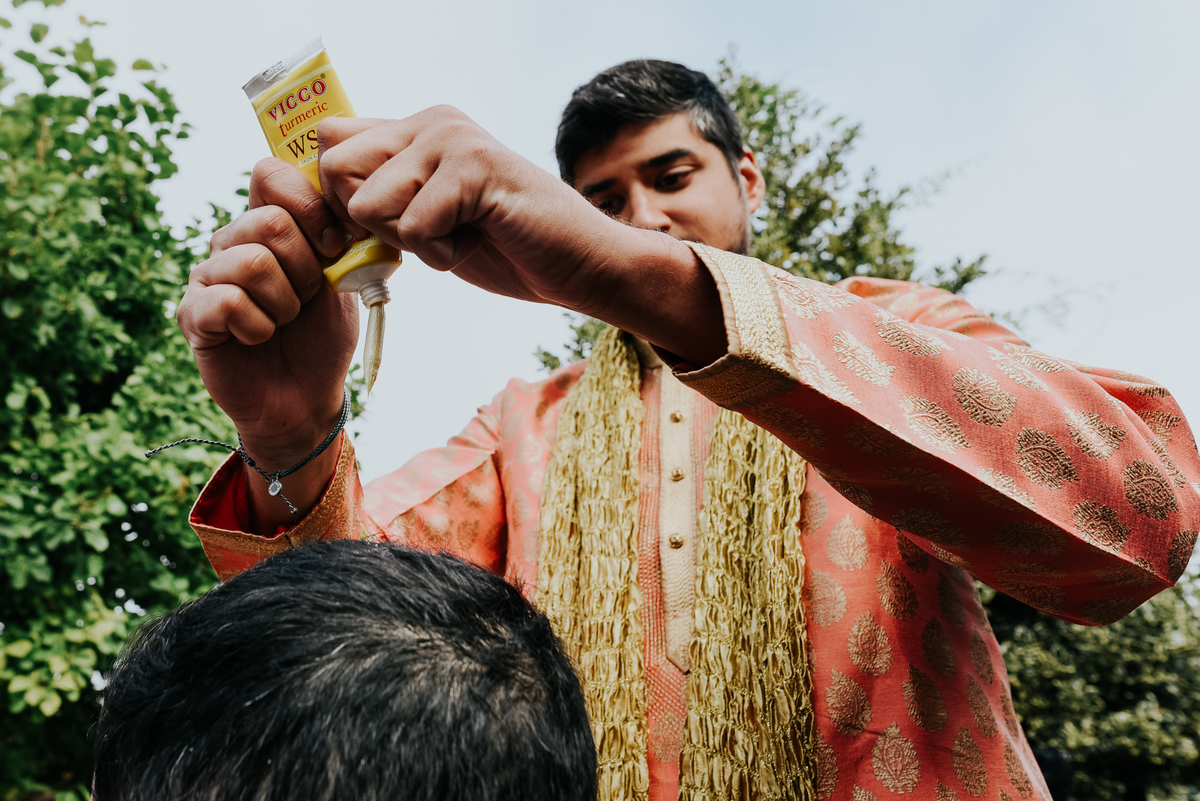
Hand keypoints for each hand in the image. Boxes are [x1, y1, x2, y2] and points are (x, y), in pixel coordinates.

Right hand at [176, 159, 358, 529]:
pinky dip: (257, 327)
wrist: (305, 398)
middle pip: (270, 222)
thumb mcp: (343, 279)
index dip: (310, 205)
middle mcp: (231, 241)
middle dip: (306, 269)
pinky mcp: (192, 315)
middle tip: (305, 299)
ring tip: (283, 321)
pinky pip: (228, 302)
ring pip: (252, 263)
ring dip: (285, 304)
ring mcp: (206, 276)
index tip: (333, 245)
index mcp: (267, 223)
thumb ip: (339, 235)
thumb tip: (342, 193)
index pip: (271, 173)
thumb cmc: (322, 336)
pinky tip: (256, 338)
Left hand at [315, 109, 725, 363]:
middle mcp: (430, 121)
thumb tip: (322, 200)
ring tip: (455, 236)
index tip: (378, 229)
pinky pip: (414, 229)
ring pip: (368, 202)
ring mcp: (452, 139)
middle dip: (367, 222)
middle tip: (421, 234)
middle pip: (334, 168)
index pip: (328, 139)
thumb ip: (386, 196)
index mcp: (416, 128)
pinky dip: (440, 257)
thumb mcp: (429, 218)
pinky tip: (476, 243)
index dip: (337, 197)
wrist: (580, 264)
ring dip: (407, 241)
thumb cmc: (506, 246)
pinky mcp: (473, 167)